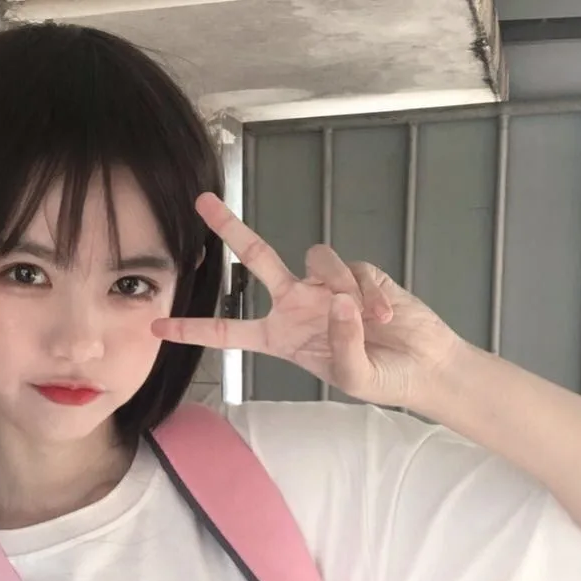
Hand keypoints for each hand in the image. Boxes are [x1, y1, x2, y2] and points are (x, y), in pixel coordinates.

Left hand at [151, 193, 463, 409]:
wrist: (423, 365)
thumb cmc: (381, 377)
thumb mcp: (352, 376)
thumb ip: (340, 344)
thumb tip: (336, 300)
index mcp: (280, 337)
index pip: (228, 332)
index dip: (193, 329)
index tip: (157, 327)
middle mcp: (296, 304)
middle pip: (257, 258)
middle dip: (231, 228)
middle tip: (202, 202)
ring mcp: (326, 285)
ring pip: (316, 259)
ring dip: (340, 286)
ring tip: (368, 321)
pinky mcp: (360, 272)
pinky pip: (354, 271)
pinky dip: (370, 296)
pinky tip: (386, 318)